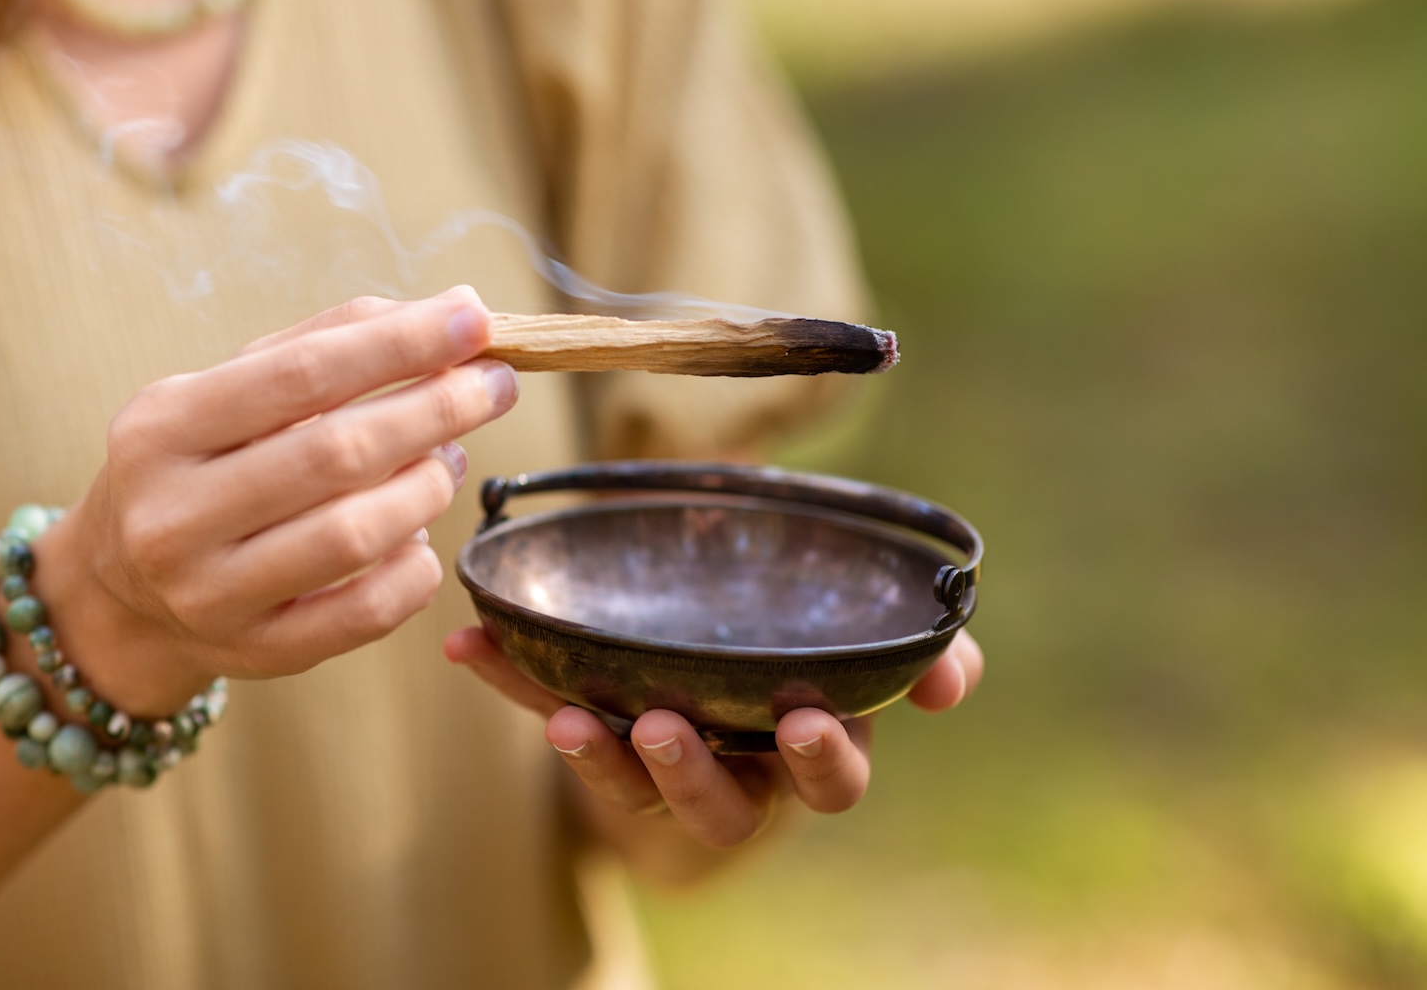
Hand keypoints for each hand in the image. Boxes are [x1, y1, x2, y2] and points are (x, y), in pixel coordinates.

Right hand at [32, 287, 517, 715]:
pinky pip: (368, 611)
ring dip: (429, 486)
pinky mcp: (258, 653)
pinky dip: (416, 567)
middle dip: (436, 410)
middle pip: (338, 455)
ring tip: (449, 458)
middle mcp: (173, 516)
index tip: (476, 321)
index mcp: (161, 428)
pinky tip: (421, 534)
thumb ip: (334, 341)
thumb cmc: (205, 462)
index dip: (400, 345)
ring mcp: (211, 595)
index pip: (303, 374)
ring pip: (358, 535)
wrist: (122, 591)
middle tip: (495, 385)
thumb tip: (457, 312)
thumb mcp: (234, 387)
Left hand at [446, 626, 983, 847]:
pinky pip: (555, 713)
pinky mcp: (596, 734)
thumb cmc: (794, 627)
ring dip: (597, 758)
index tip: (807, 722)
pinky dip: (513, 682)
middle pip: (722, 808)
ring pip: (633, 790)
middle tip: (664, 728)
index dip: (824, 759)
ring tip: (565, 719)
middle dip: (693, 775)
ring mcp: (659, 760)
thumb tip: (955, 677)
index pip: (830, 777)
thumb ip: (907, 647)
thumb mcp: (851, 626)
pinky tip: (471, 644)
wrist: (718, 618)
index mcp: (805, 741)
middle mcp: (736, 768)